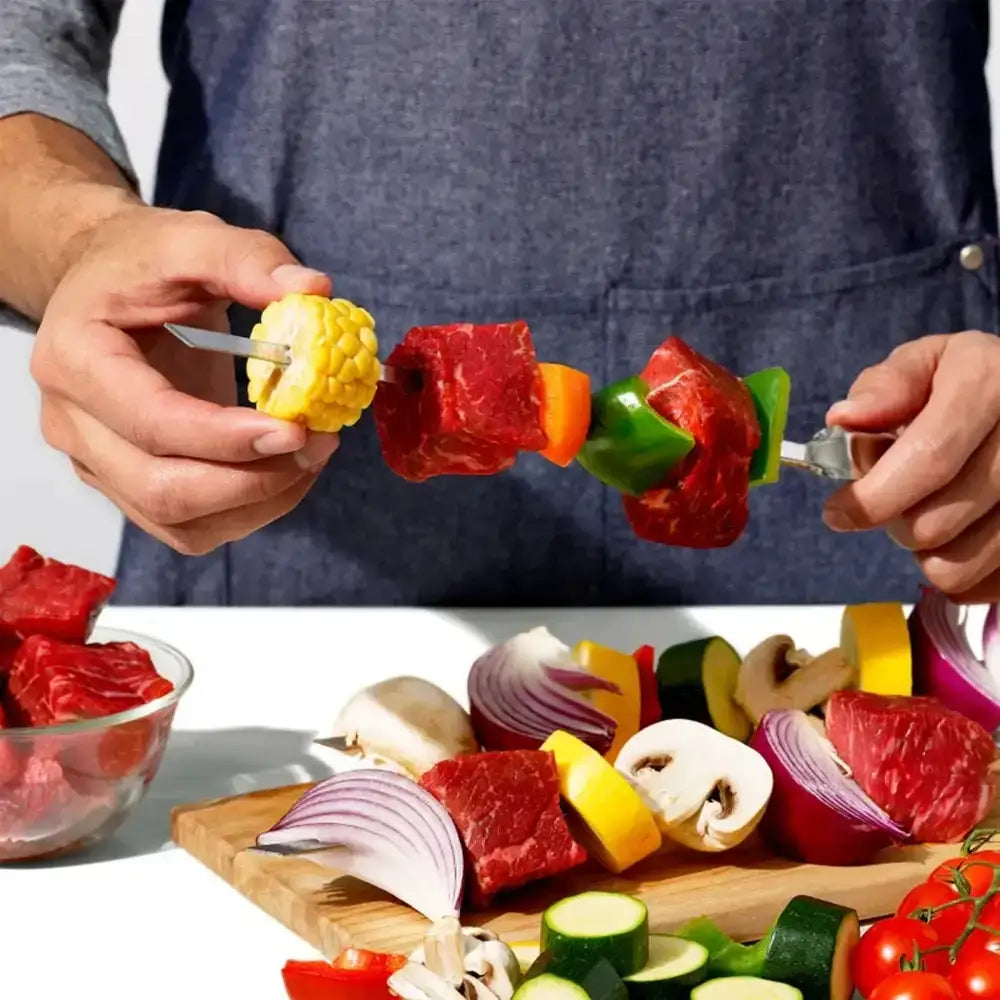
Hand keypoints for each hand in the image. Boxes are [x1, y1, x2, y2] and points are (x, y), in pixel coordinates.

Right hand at [30, 206, 338, 555]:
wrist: (103, 284)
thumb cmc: (140, 262)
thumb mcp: (190, 239)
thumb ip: (248, 259)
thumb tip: (313, 289)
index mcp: (76, 359)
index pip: (151, 422)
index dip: (226, 438)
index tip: (294, 429)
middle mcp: (74, 425)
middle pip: (162, 489)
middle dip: (253, 480)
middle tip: (316, 444)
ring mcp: (98, 464)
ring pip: (179, 523)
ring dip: (258, 502)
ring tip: (310, 456)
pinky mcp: (128, 486)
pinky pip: (190, 527)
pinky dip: (247, 511)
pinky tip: (284, 472)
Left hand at [822, 331, 999, 601]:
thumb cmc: (969, 383)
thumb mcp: (928, 363)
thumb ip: (885, 388)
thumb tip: (844, 418)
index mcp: (991, 384)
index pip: (929, 458)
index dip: (873, 497)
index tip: (837, 512)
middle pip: (937, 521)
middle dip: (894, 523)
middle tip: (893, 503)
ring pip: (960, 565)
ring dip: (928, 553)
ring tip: (934, 513)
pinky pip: (988, 586)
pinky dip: (963, 574)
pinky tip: (964, 536)